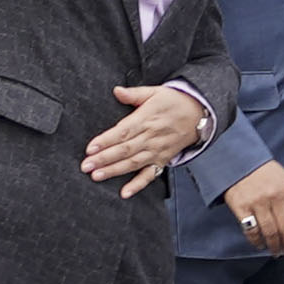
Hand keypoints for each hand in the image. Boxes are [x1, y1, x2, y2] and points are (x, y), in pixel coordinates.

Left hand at [84, 83, 204, 195]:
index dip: (106, 140)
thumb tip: (117, 91)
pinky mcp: (162, 160)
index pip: (123, 132)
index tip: (90, 148)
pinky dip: (138, 185)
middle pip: (124, 150)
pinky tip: (125, 192)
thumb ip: (134, 94)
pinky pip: (149, 175)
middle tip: (86, 166)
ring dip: (114, 171)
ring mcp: (156, 151)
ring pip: (133, 163)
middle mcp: (150, 137)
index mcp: (146, 119)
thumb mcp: (154, 92)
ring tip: (97, 176)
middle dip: (103, 159)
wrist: (198, 114)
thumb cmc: (174, 102)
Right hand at [222, 157, 283, 255]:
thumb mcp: (283, 177)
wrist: (236, 158)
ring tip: (276, 252)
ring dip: (275, 247)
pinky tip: (260, 245)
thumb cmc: (262, 170)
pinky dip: (257, 242)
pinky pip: (252, 231)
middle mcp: (275, 197)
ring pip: (271, 233)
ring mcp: (258, 203)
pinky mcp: (241, 207)